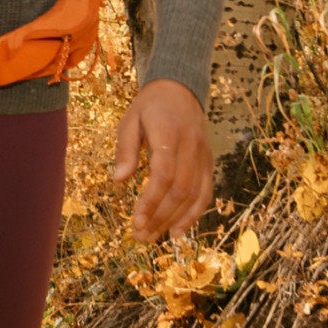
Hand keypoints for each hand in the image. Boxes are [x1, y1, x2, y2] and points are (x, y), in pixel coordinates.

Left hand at [112, 80, 211, 241]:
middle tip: (141, 236)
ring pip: (196, 195)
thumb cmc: (150, 107)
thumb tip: (118, 181)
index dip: (152, 200)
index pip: (164, 173)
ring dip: (175, 220)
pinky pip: (206, 192)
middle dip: (161, 216)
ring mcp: (204, 155)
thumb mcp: (129, 120)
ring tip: (154, 238)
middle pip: (181, 189)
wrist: (180, 89)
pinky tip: (178, 231)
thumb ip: (125, 149)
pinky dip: (194, 214)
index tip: (136, 221)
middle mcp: (191, 146)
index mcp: (170, 134)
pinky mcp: (209, 162)